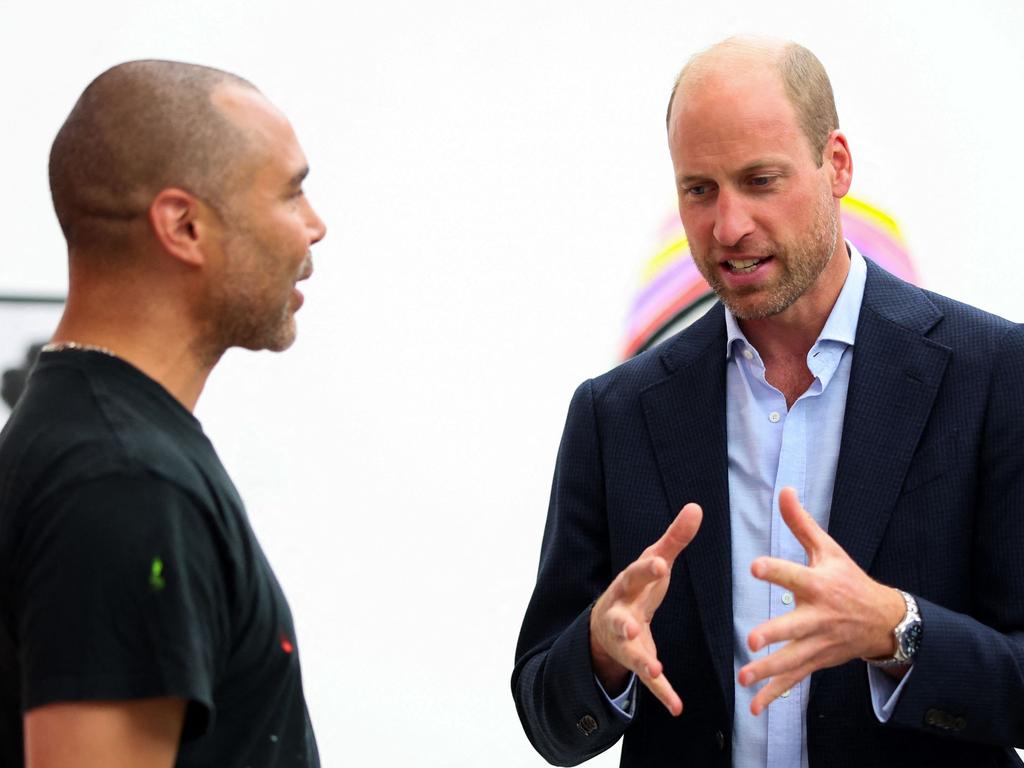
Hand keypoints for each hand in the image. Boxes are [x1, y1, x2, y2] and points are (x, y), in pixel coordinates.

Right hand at [589, 503, 702, 715]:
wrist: (604, 626)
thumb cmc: (636, 587)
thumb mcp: (653, 561)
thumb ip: (675, 538)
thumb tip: (696, 507)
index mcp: (627, 586)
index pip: (635, 575)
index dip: (646, 570)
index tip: (661, 562)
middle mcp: (619, 614)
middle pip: (619, 617)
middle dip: (624, 621)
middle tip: (631, 624)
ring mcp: (624, 642)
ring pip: (631, 653)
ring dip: (642, 662)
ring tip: (654, 670)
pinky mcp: (636, 662)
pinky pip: (648, 682)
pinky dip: (662, 694)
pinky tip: (677, 707)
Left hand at [738, 487, 905, 714]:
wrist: (883, 620)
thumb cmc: (849, 579)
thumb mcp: (829, 549)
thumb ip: (801, 523)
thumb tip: (784, 489)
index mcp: (819, 585)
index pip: (794, 575)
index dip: (775, 570)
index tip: (755, 567)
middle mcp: (819, 617)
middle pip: (795, 627)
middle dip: (775, 635)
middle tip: (752, 640)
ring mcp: (818, 643)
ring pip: (792, 660)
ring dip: (769, 671)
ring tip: (744, 677)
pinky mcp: (816, 662)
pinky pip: (794, 681)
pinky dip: (774, 695)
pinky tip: (754, 707)